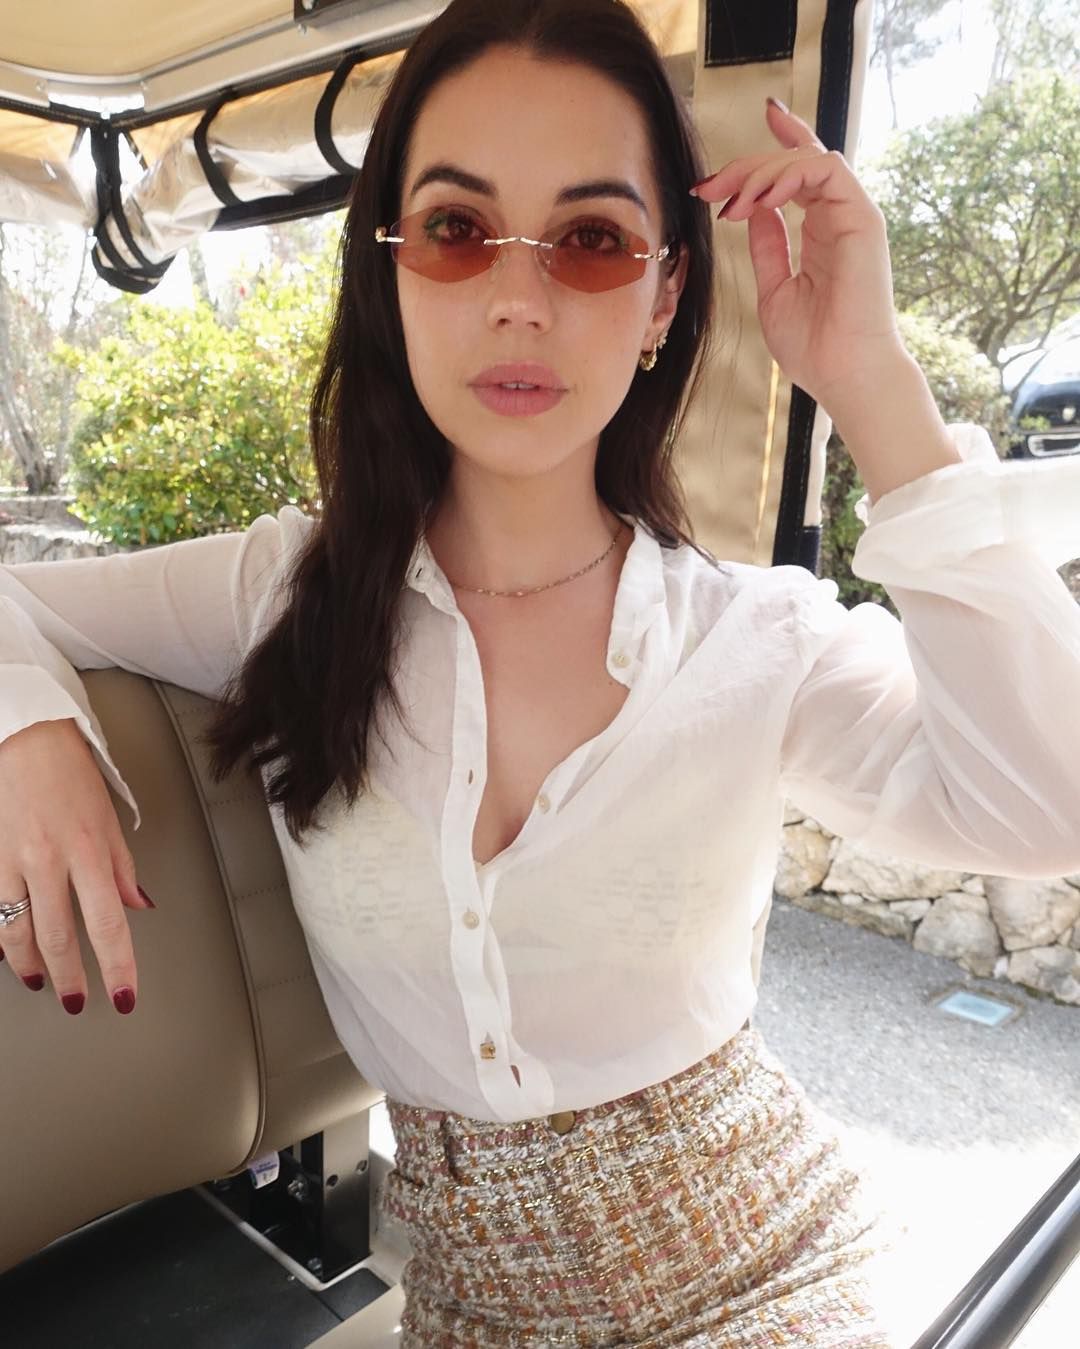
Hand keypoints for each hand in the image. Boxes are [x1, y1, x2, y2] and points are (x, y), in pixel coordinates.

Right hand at [0, 718, 153, 1014]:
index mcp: (88, 851)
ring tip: (41, 981)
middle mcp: (48, 861)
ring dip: (29, 964)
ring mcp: (10, 861)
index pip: (108, 923)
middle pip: (58, 936)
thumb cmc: (69, 774)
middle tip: (78, 1002)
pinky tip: (5, 951)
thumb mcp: (108, 819)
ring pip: (16, 931)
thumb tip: (138, 905)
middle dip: (70, 977)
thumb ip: (122, 867)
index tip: (125, 993)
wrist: (23, 740)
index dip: (117, 965)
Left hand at [691, 98, 906, 407]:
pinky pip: (827, 170)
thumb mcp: (774, 290)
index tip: (748, 131)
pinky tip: (763, 199)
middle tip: (708, 189)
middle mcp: (838, 218)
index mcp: (821, 232)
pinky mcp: (862, 217)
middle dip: (746, 167)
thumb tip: (753, 211)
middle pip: (795, 162)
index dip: (780, 143)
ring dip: (761, 172)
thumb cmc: (814, 347)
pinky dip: (790, 175)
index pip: (803, 172)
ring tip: (732, 204)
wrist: (843, 374)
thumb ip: (767, 248)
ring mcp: (852, 215)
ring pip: (808, 159)